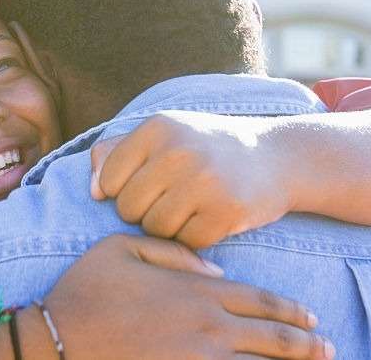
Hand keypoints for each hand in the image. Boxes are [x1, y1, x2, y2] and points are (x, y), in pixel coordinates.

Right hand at [44, 234, 333, 359]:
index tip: (310, 319)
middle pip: (273, 339)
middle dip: (305, 345)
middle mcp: (208, 328)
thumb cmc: (86, 290)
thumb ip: (173, 250)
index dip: (290, 311)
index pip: (259, 300)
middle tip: (327, 348)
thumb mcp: (123, 247)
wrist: (57, 339)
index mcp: (195, 292)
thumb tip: (215, 269)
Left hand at [91, 111, 292, 248]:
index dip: (123, 190)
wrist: (278, 157)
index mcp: (157, 128)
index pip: (108, 179)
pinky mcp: (227, 211)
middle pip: (128, 208)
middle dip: (143, 212)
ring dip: (169, 227)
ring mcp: (204, 181)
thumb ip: (116, 152)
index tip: (148, 185)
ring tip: (191, 207)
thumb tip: (92, 191)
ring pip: (154, 228)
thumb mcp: (163, 134)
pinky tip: (210, 218)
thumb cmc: (206, 148)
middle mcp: (178, 150)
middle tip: (171, 199)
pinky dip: (195, 238)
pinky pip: (186, 242)